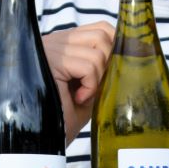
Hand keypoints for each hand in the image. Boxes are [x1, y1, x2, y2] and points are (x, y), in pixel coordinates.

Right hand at [41, 21, 113, 142]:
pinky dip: (90, 86)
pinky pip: (88, 66)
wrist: (41, 140)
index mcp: (64, 44)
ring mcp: (52, 48)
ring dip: (98, 79)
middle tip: (94, 87)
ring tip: (83, 95)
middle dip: (108, 63)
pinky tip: (77, 98)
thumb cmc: (63, 117)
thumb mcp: (88, 89)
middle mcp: (56, 41)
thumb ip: (102, 69)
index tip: (114, 71)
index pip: (100, 28)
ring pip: (98, 51)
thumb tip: (126, 55)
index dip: (114, 45)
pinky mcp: (52, 61)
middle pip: (102, 33)